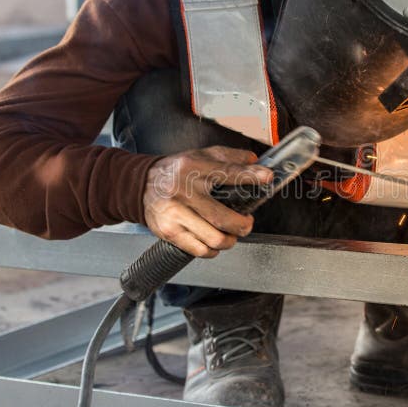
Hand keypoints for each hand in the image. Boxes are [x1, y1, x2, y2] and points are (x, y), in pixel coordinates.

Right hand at [143, 146, 272, 257]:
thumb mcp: (201, 155)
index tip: (267, 177)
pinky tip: (213, 243)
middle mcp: (183, 190)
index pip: (226, 172)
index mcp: (193, 167)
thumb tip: (254, 159)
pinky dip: (212, 250)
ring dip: (229, 240)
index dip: (250, 176)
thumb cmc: (176, 171)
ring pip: (213, 238)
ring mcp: (175, 213)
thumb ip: (228, 156)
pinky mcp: (168, 231)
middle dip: (243, 225)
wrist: (141, 185)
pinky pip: (199, 250)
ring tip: (230, 234)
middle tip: (246, 223)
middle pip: (223, 217)